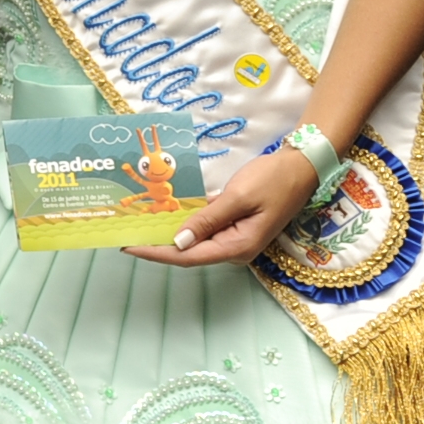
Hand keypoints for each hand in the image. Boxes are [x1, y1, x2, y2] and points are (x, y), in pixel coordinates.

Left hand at [128, 145, 317, 266]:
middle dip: (156, 244)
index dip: (156, 252)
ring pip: (193, 239)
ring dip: (166, 232)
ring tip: (134, 225)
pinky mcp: (232, 223)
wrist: (301, 166)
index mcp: (238, 246)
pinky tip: (160, 213)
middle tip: (123, 233)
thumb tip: (179, 241)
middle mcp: (234, 247)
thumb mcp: (238, 197)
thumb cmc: (273, 180)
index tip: (128, 246)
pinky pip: (202, 226)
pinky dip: (182, 220)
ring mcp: (233, 236)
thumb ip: (208, 219)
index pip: (188, 256)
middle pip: (188, 251)